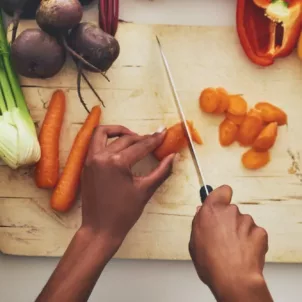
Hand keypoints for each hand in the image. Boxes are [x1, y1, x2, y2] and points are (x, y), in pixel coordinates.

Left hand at [81, 125, 174, 257]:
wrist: (100, 230)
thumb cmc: (124, 213)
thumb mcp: (145, 190)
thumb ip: (161, 171)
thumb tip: (173, 156)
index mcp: (116, 163)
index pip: (140, 146)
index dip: (154, 139)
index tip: (164, 131)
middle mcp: (101, 156)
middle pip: (125, 138)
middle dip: (141, 137)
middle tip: (153, 140)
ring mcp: (90, 160)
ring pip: (103, 133)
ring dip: (118, 131)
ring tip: (132, 137)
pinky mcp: (86, 165)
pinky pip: (95, 143)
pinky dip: (107, 140)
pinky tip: (118, 147)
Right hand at [189, 185, 271, 301]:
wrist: (233, 279)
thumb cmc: (211, 263)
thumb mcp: (194, 242)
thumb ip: (198, 223)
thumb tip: (201, 213)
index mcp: (212, 210)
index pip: (222, 191)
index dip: (222, 196)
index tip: (221, 201)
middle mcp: (230, 211)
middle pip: (231, 210)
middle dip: (228, 220)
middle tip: (224, 237)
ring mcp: (246, 221)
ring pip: (243, 222)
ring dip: (240, 232)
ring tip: (233, 249)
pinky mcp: (260, 232)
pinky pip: (254, 233)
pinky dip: (251, 241)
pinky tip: (244, 252)